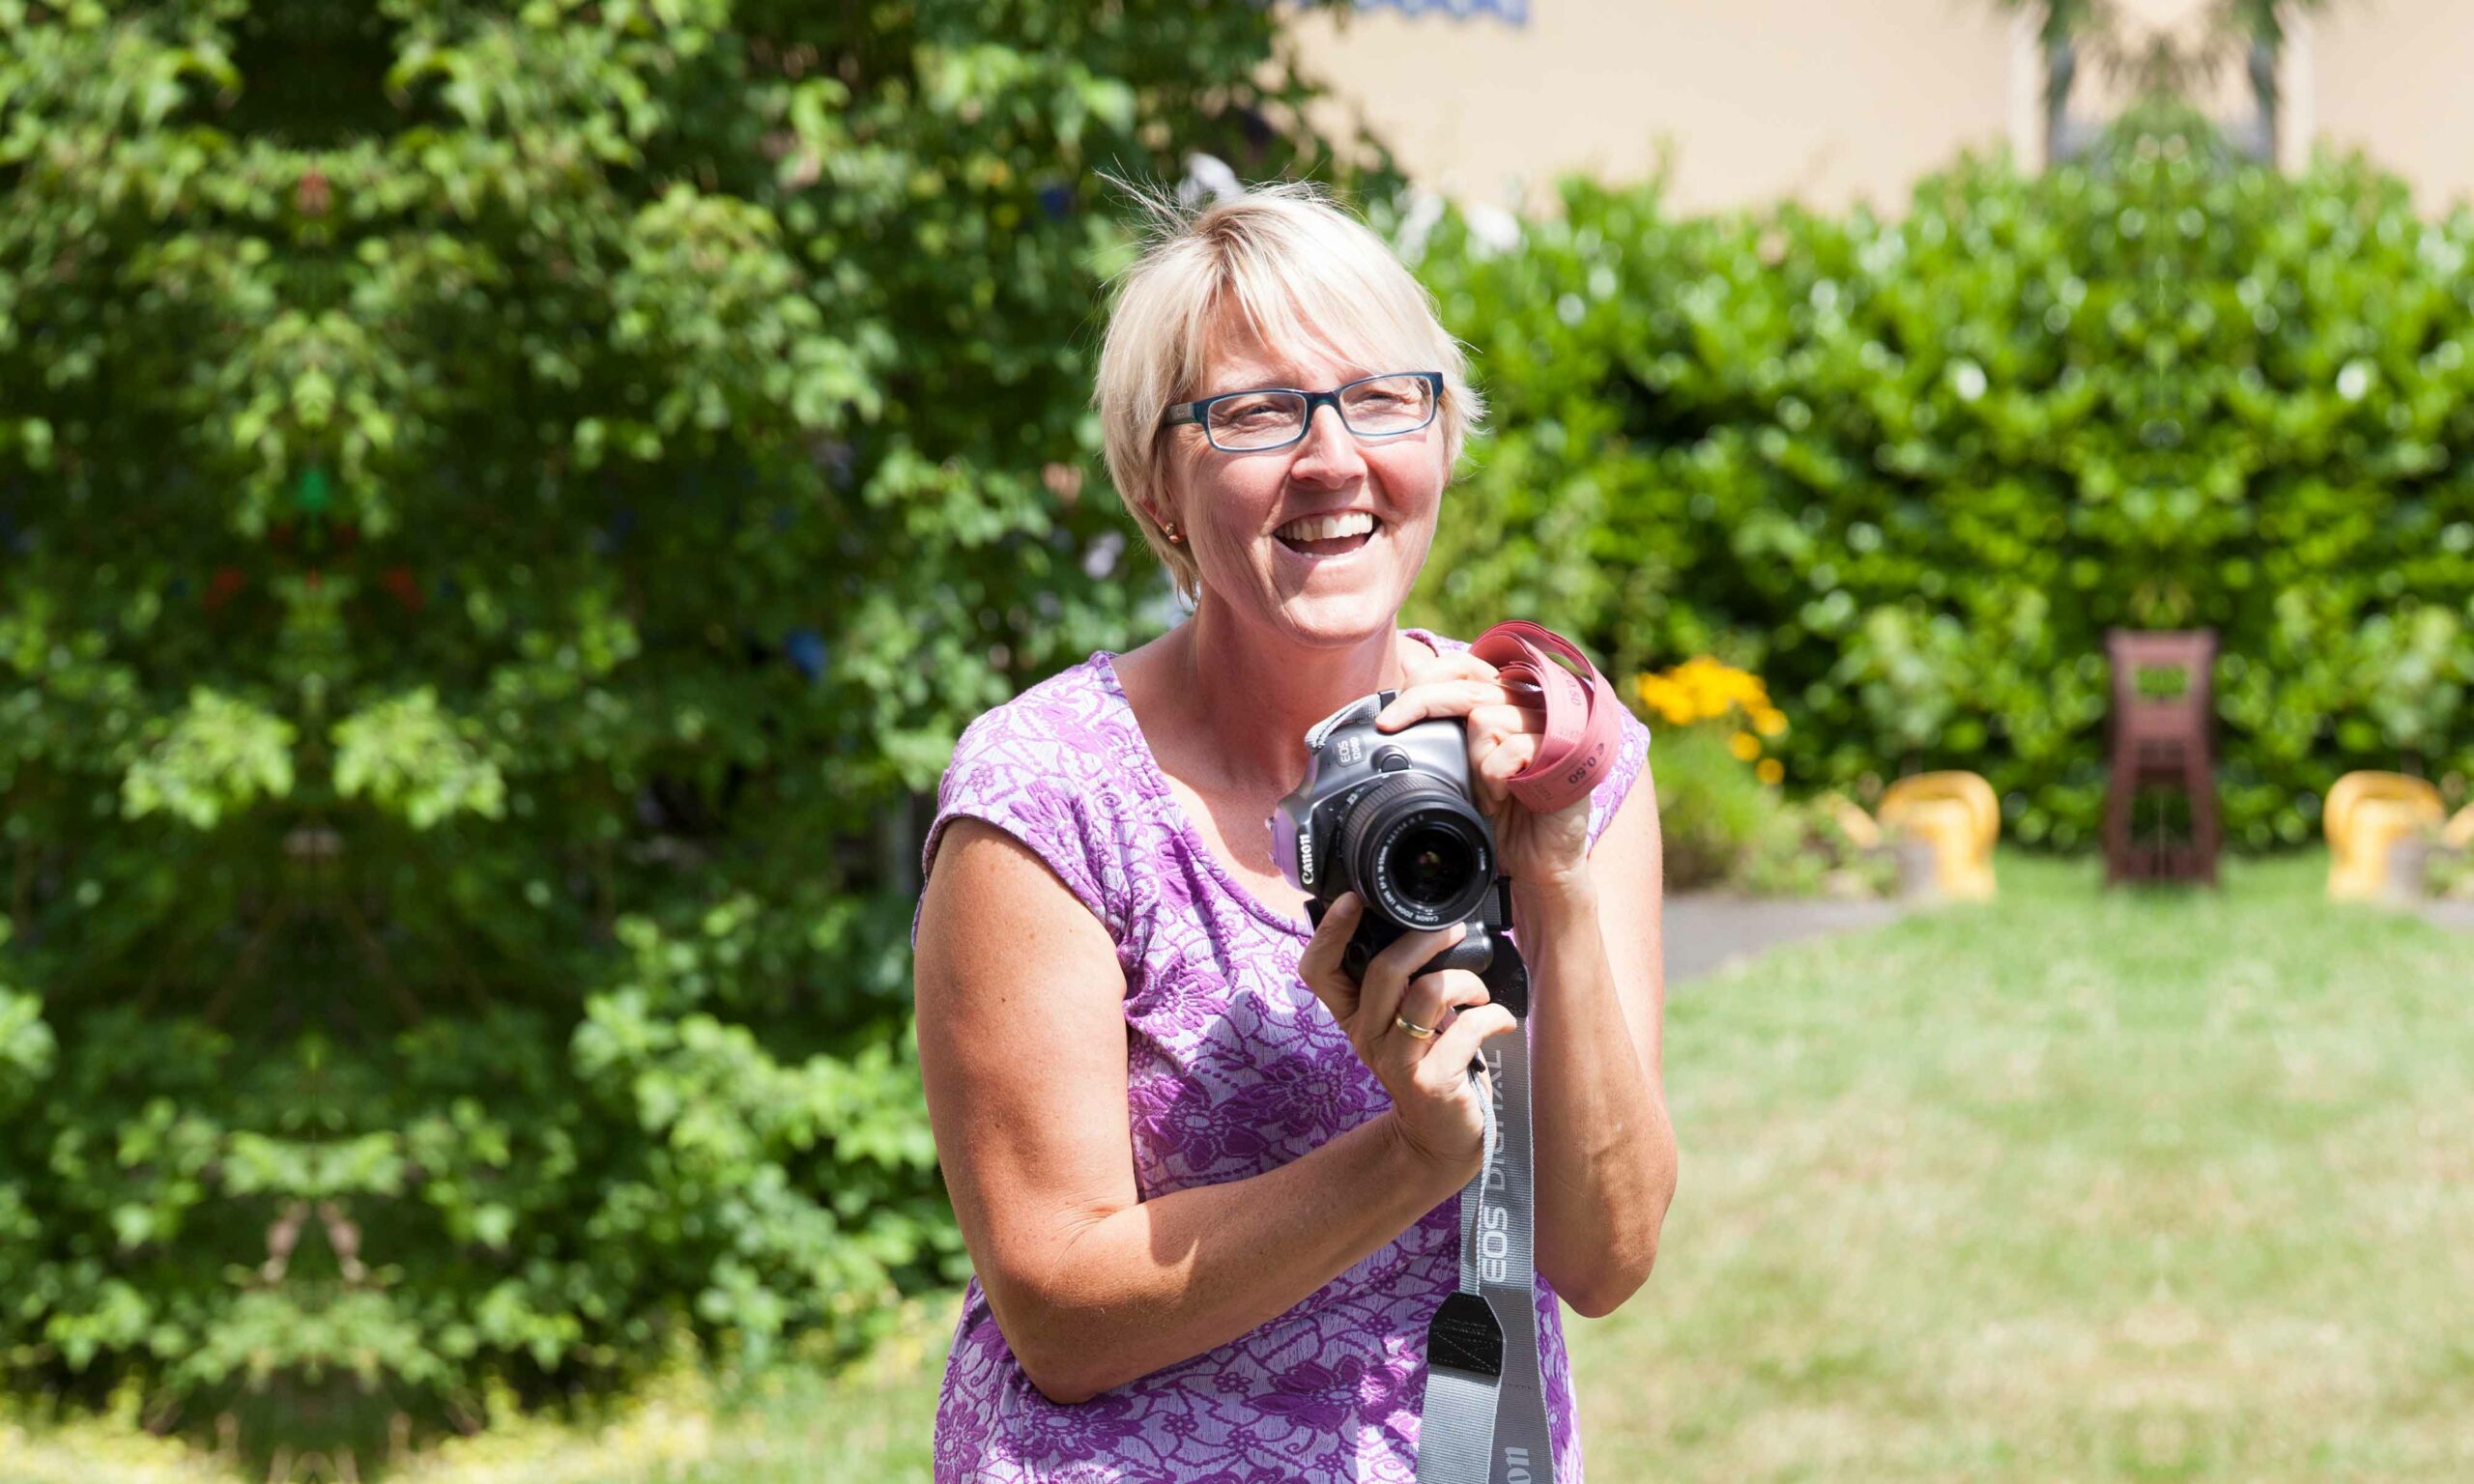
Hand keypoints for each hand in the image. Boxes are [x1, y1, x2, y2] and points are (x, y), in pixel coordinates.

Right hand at [1297, 892, 1517, 1184]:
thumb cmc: (1429, 1067)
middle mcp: (1366, 1037)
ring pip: (1425, 993)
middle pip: (1382, 970)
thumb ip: (1403, 985)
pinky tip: (1501, 1022)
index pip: (1317, 970)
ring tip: (1481, 992)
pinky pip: (1464, 1030)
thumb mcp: (1403, 1024)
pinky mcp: (1431, 1083)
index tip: (1354, 898)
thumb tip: (1429, 928)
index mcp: (1354, 1017)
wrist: (1440, 1139)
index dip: (1330, 931)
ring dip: (1465, 981)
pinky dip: (1492, 1017)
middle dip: (1424, 939)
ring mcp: (1396, 1062)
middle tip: (1454, 930)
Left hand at [1375, 646, 1592, 891]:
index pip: (1462, 666)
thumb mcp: (1459, 764)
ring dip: (1473, 765)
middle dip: (1420, 705)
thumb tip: (1409, 661)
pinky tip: (1504, 798)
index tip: (1387, 717)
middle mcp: (1527, 703)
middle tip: (1390, 727)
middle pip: (1466, 686)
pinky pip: (1512, 750)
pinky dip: (1497, 779)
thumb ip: (1441, 718)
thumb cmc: (1501, 814)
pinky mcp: (1564, 750)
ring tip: (1485, 793)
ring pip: (1485, 720)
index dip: (1423, 680)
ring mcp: (1549, 724)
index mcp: (1503, 699)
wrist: (1537, 861)